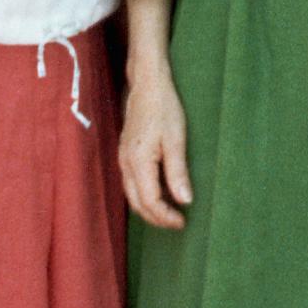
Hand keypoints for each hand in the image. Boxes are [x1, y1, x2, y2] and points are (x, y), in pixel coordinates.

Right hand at [120, 65, 192, 228]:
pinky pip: (131, 183)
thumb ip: (178, 172)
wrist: (147, 84)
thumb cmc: (164, 108)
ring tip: (171, 211)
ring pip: (132, 195)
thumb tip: (185, 201)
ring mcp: (123, 158)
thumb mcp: (176, 139)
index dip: (165, 217)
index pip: (150, 202)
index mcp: (138, 162)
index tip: (183, 221)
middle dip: (156, 218)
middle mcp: (125, 164)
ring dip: (150, 208)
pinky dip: (145, 194)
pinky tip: (161, 191)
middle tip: (178, 222)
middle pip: (137, 204)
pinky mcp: (125, 153)